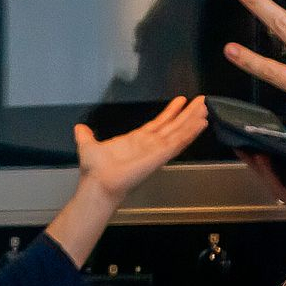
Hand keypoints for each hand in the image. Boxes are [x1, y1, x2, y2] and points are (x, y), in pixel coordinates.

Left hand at [75, 96, 209, 203]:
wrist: (99, 184)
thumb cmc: (96, 171)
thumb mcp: (89, 146)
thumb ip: (86, 136)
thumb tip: (79, 128)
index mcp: (136, 141)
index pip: (158, 124)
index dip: (170, 113)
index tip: (181, 101)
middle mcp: (150, 145)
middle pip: (174, 126)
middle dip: (188, 114)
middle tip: (202, 101)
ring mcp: (157, 150)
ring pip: (179, 132)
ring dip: (193, 120)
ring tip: (205, 108)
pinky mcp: (160, 155)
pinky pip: (178, 142)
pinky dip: (190, 132)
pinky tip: (201, 123)